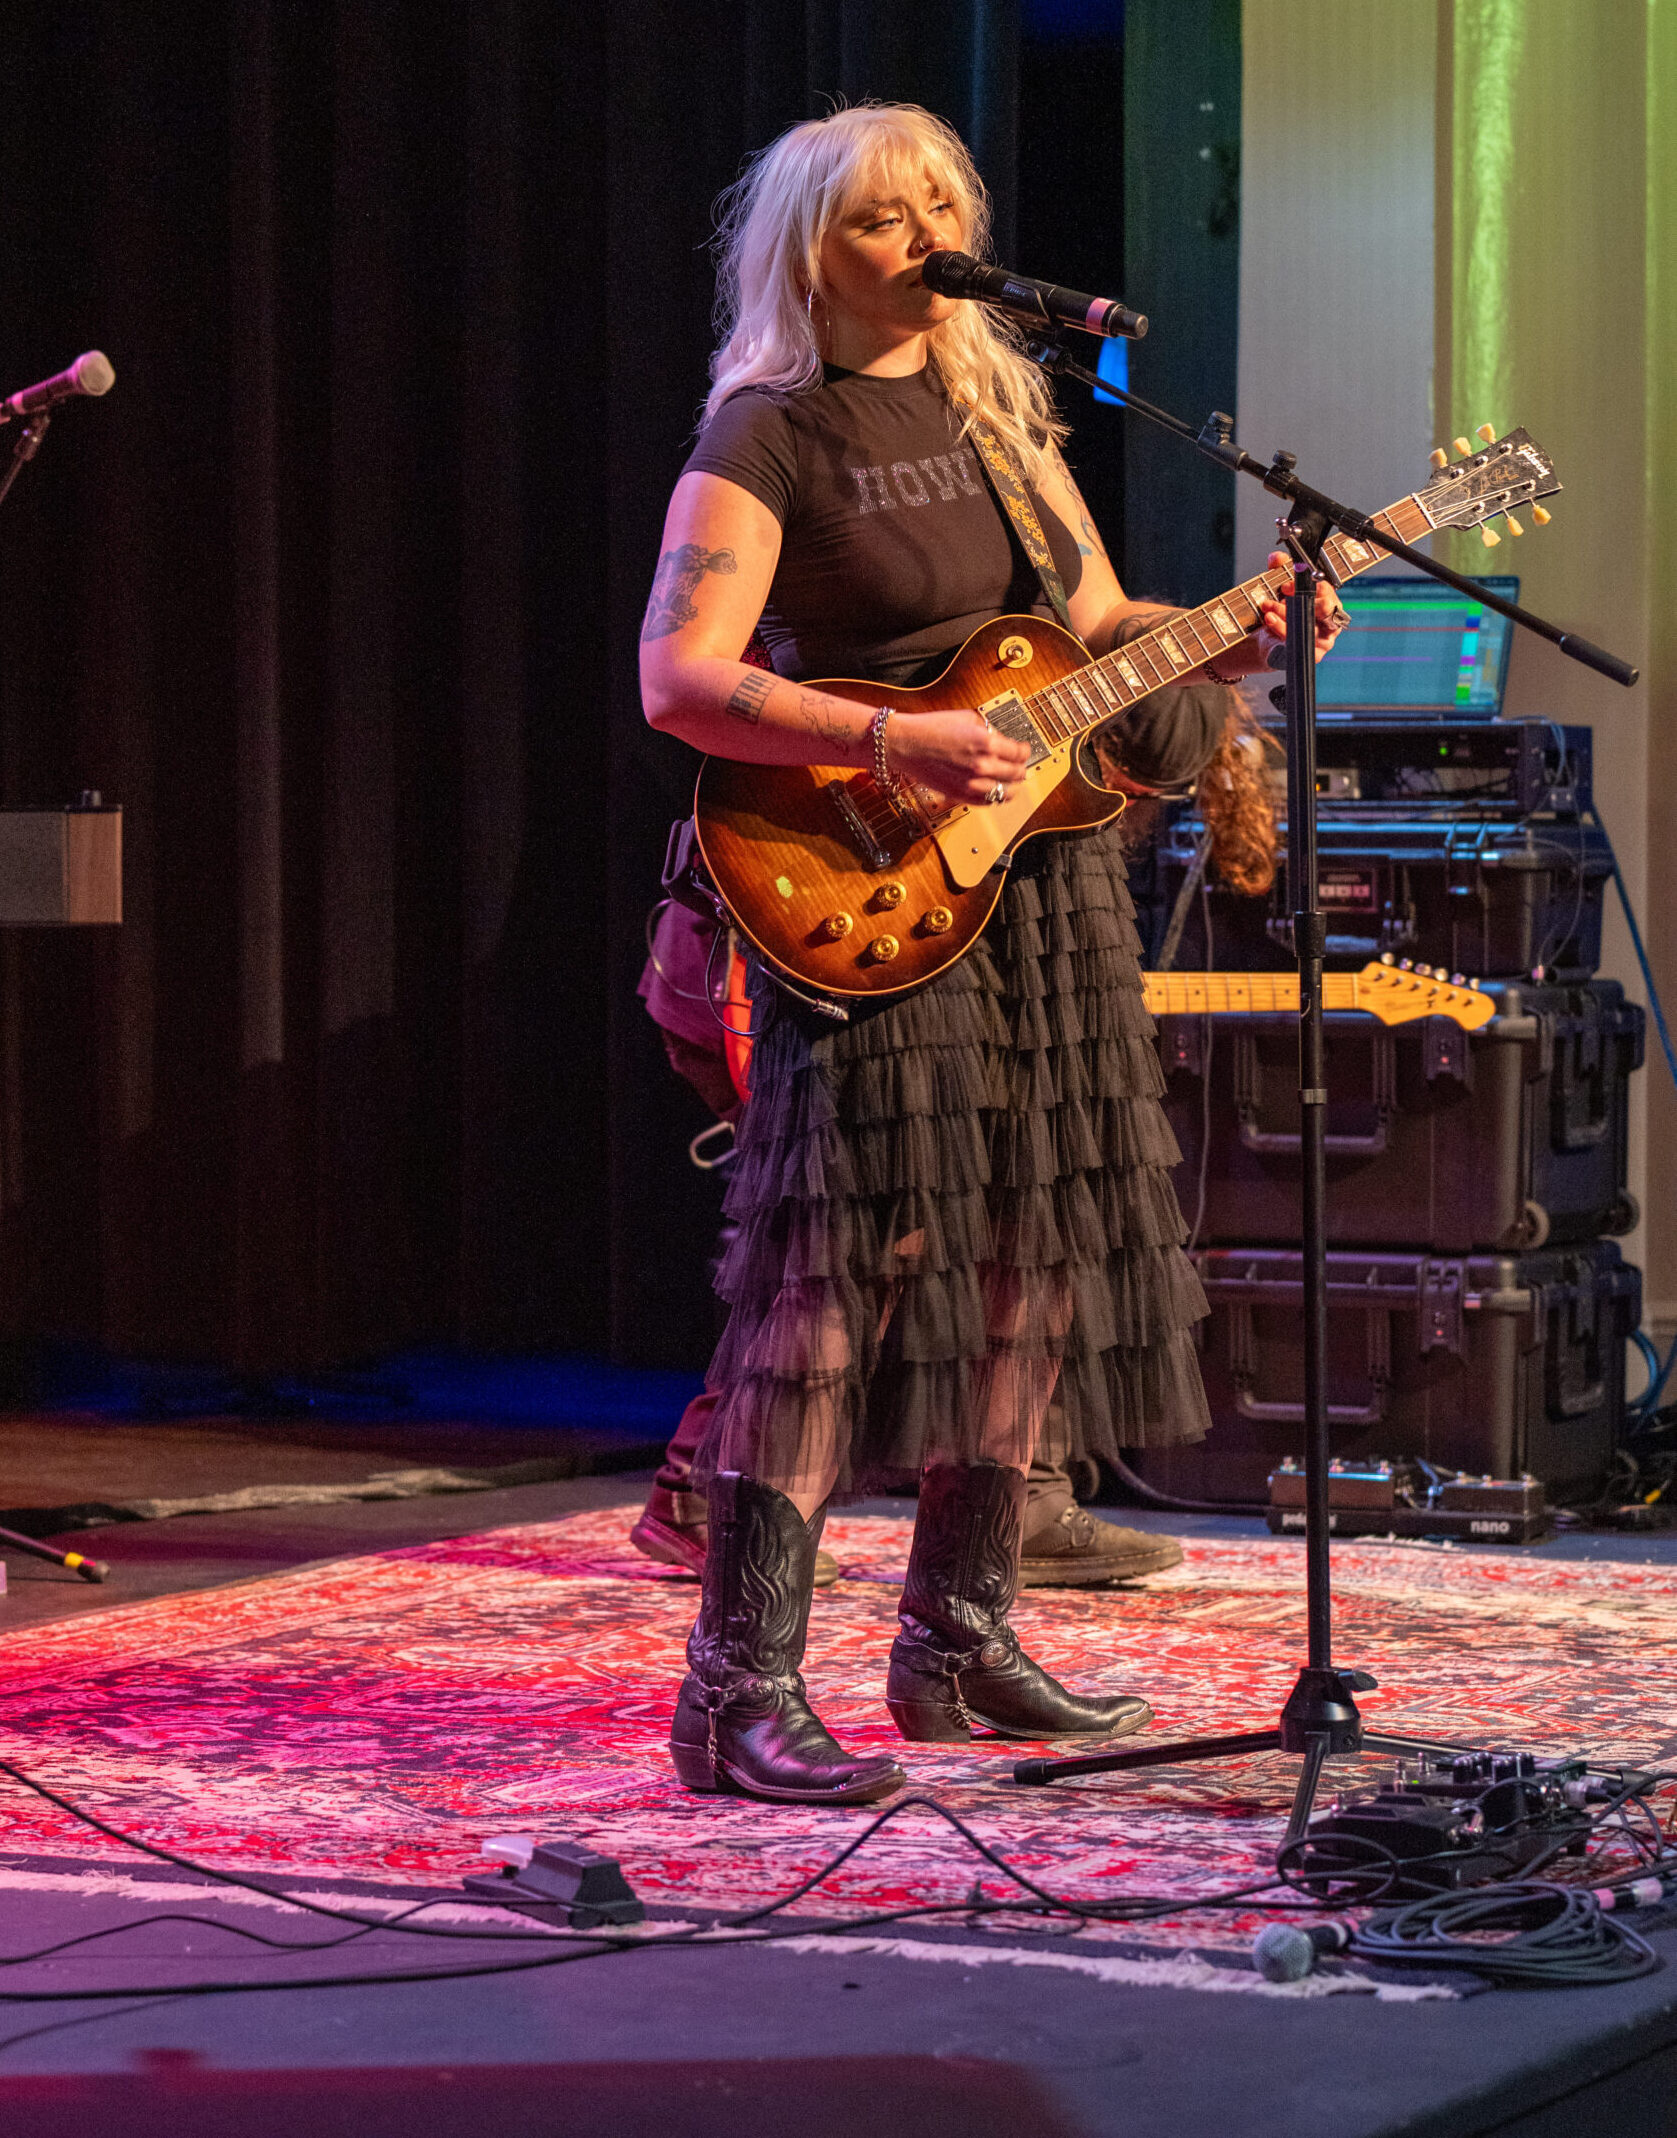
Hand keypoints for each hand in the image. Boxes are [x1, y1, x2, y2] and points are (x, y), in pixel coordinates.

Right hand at [884, 708, 1030, 806]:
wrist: (906, 744)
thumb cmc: (930, 728)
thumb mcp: (967, 718)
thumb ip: (990, 731)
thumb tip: (1002, 740)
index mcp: (985, 743)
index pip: (1020, 753)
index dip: (1026, 751)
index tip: (1024, 750)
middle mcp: (981, 765)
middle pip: (1017, 774)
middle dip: (1021, 768)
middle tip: (1021, 765)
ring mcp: (971, 783)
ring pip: (1006, 793)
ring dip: (1012, 786)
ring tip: (1011, 781)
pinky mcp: (960, 795)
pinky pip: (988, 802)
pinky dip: (995, 797)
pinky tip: (995, 789)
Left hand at [1254, 550, 1351, 667]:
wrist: (1266, 641)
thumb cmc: (1280, 612)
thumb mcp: (1277, 586)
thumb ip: (1279, 568)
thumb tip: (1277, 558)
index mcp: (1330, 602)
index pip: (1327, 590)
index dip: (1306, 585)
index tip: (1285, 585)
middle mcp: (1331, 621)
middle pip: (1324, 608)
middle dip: (1299, 600)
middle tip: (1281, 597)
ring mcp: (1325, 640)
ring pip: (1308, 626)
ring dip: (1285, 616)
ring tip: (1268, 610)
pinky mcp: (1313, 655)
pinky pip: (1299, 643)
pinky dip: (1282, 631)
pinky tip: (1270, 623)